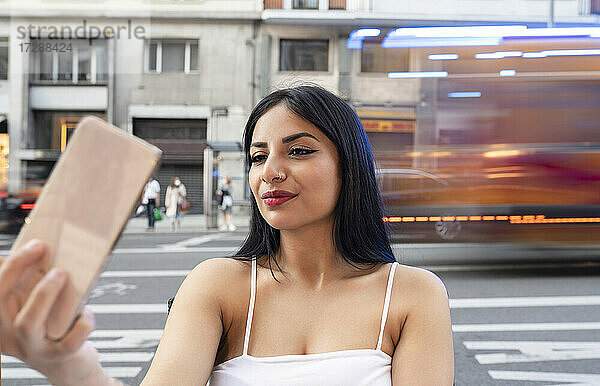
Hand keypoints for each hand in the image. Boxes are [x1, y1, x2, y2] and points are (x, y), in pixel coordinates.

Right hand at [0, 239, 105, 384]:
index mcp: (4, 319)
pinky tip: (87, 314)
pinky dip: (81, 325)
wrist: (71, 367)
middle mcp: (12, 334)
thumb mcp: (43, 306)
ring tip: (61, 274)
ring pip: (27, 323)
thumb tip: (49, 252)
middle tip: (43, 248)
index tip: (35, 244)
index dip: (11, 264)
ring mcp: (33, 348)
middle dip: (18, 269)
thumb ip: (38, 285)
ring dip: (43, 294)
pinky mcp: (58, 358)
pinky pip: (68, 343)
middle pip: (1, 301)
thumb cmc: (58, 330)